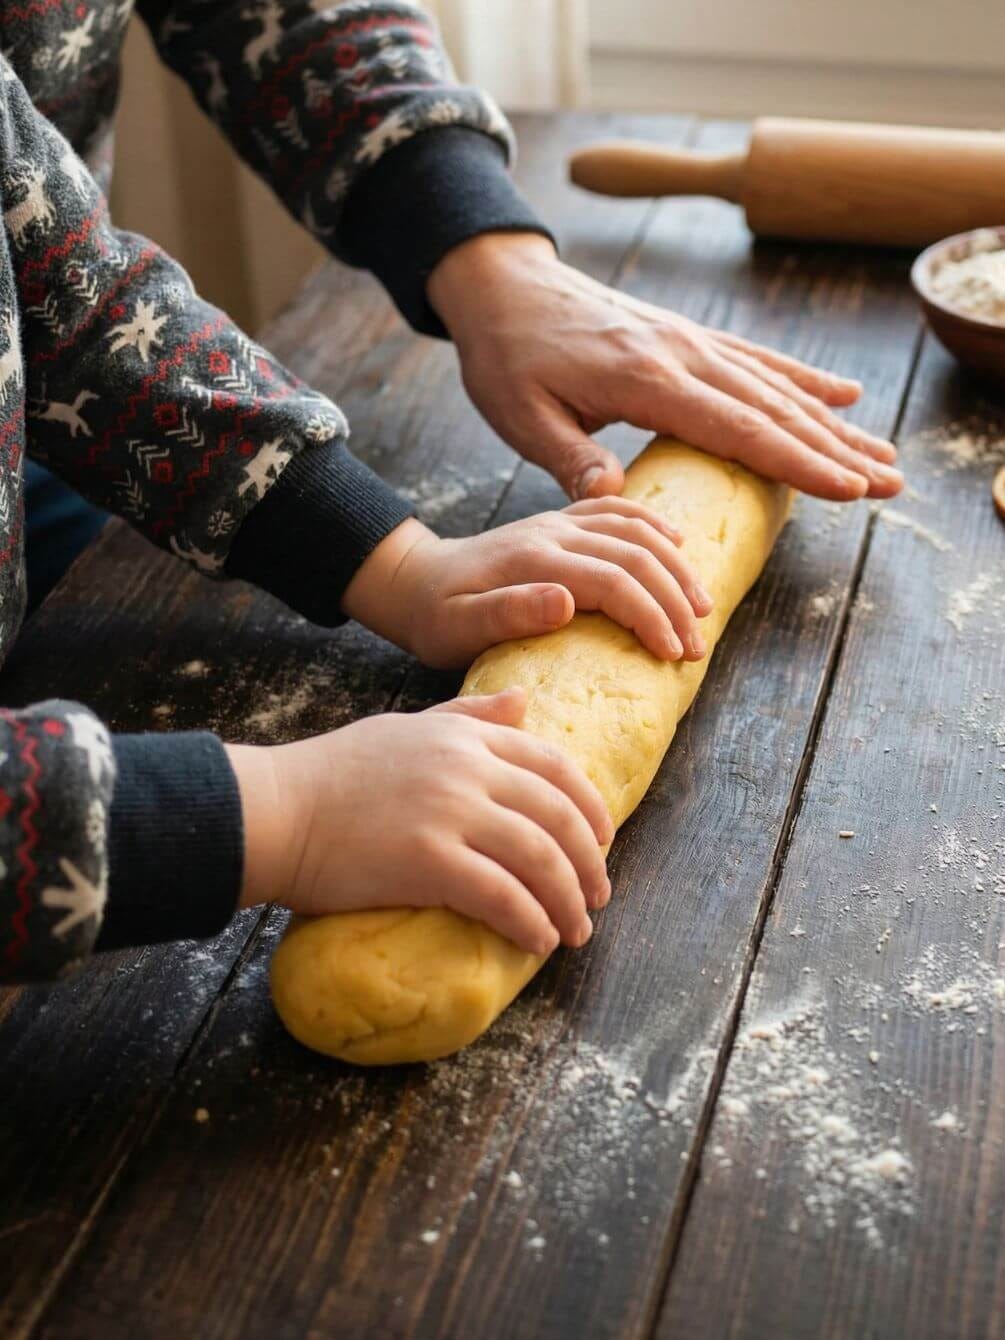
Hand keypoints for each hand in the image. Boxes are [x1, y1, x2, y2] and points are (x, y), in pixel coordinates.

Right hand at [228, 689, 612, 955]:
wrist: (276, 810)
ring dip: (570, 901)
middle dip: (590, 862)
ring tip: (575, 931)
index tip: (603, 840)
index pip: (555, 767)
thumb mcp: (407, 727)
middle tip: (599, 897)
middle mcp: (468, 769)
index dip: (591, 807)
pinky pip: (503, 896)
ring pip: (541, 859)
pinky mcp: (430, 861)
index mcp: (466, 738)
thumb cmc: (332, 774)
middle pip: (559, 816)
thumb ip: (468, 717)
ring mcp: (451, 813)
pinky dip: (531, 922)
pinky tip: (539, 939)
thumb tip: (523, 699)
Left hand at [342, 496, 712, 668]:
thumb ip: (507, 613)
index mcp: (532, 560)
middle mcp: (552, 532)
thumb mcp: (456, 628)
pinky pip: (617, 510)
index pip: (612, 581)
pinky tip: (678, 545)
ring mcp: (558, 522)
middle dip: (674, 600)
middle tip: (697, 646)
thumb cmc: (434, 617)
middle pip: (635, 555)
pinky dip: (653, 525)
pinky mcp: (560, 521)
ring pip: (635, 530)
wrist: (413, 580)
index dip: (650, 616)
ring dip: (675, 567)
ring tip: (702, 608)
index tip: (674, 654)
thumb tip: (566, 602)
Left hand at [427, 233, 903, 503]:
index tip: (847, 488)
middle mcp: (681, 354)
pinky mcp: (687, 337)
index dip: (796, 461)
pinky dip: (803, 378)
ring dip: (833, 422)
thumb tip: (613, 499)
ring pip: (775, 386)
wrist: (503, 286)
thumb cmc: (506, 357)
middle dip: (837, 449)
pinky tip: (844, 394)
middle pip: (773, 409)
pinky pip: (756, 360)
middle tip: (891, 483)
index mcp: (644, 379)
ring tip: (884, 452)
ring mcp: (689, 341)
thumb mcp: (520, 417)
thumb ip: (570, 458)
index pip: (735, 428)